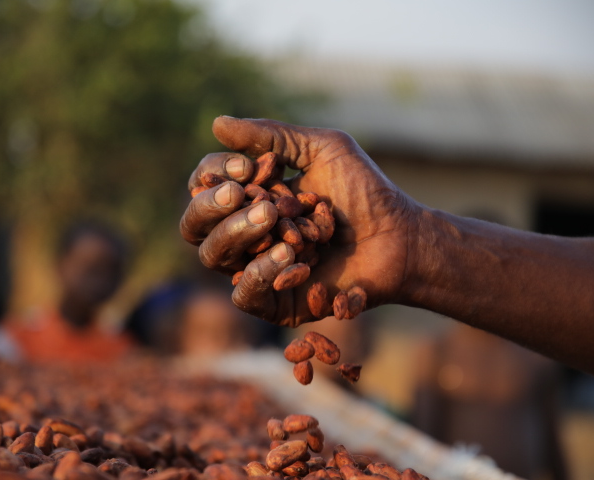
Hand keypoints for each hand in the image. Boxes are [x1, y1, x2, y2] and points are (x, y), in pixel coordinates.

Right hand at [180, 116, 420, 326]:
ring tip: (271, 218)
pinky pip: (244, 294)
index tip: (248, 166)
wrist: (398, 236)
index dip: (214, 172)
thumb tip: (216, 123)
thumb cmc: (364, 191)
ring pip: (211, 255)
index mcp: (250, 195)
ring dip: (235, 233)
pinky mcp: (274, 302)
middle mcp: (244, 232)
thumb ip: (271, 137)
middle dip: (210, 206)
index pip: (205, 184)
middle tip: (242, 194)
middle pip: (194, 223)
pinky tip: (288, 255)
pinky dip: (259, 272)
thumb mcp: (320, 150)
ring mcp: (255, 268)